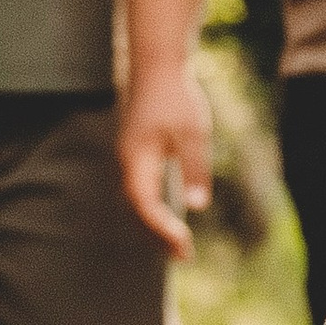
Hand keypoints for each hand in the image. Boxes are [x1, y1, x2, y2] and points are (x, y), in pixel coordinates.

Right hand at [119, 61, 212, 257]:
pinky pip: (141, 193)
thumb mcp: (193, 133)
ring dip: (155, 227)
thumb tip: (197, 206)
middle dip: (158, 236)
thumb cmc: (176, 98)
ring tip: (179, 248)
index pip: (144, 205)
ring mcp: (130, 161)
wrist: (158, 67)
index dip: (161, 227)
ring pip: (137, 203)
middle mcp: (128, 164)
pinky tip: (170, 221)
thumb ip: (195, 169)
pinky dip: (154, 212)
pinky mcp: (137, 157)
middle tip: (184, 257)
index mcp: (137, 160)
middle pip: (137, 210)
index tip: (183, 242)